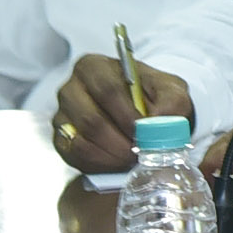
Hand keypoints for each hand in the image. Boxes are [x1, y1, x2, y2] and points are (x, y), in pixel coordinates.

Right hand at [52, 54, 197, 172]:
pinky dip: (99, 165)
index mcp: (94, 67)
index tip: (144, 131)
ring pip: (80, 141)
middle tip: (140, 154)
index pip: (107, 89)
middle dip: (119, 142)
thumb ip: (172, 102)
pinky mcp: (61, 140)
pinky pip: (74, 157)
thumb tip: (159, 121)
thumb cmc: (154, 96)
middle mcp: (71, 89)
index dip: (127, 114)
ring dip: (111, 156)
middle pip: (91, 119)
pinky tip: (119, 165)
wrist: (145, 111)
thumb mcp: (171, 91)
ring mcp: (62, 116)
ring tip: (133, 160)